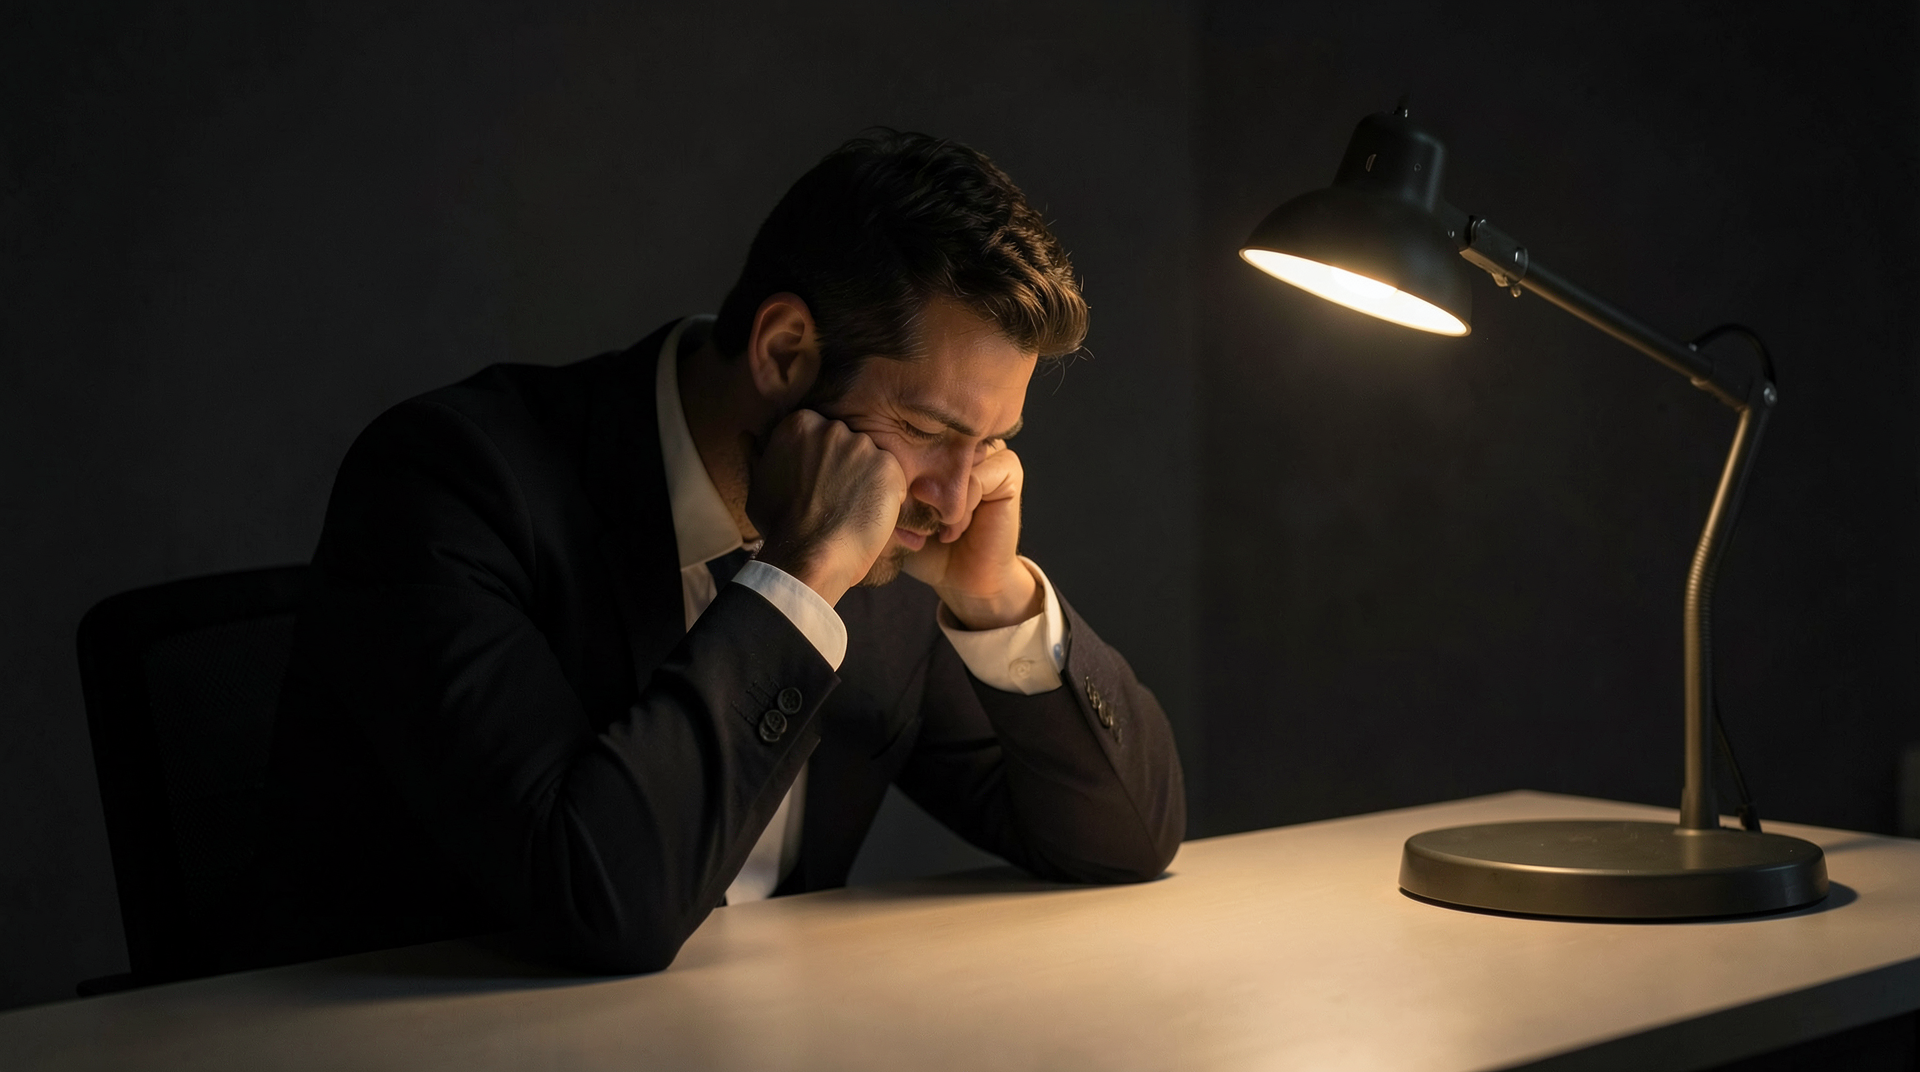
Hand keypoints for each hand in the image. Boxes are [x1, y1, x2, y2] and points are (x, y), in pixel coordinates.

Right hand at [748, 410, 906, 604]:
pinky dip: (888, 496)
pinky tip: (868, 516)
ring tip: (851, 511)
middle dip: (846, 468)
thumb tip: (747, 436)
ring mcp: (861, 445)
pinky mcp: (888, 466)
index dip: (822, 462)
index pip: (821, 433)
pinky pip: (894, 477)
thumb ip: (756, 456)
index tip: (818, 485)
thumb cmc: (780, 526)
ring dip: (867, 481)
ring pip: (872, 459)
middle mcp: (832, 428)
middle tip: (836, 501)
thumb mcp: (758, 486)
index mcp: (799, 424)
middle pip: (848, 443)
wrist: (809, 555)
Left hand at [902, 441, 1040, 629]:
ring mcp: (989, 452)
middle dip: (919, 490)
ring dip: (942, 503)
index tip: (897, 513)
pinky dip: (962, 508)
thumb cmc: (926, 547)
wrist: (961, 580)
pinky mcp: (1009, 471)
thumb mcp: (895, 514)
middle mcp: (966, 443)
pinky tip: (955, 530)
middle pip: (932, 448)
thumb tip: (878, 464)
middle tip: (919, 525)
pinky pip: (976, 479)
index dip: (899, 473)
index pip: (911, 437)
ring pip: (953, 465)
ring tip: (939, 529)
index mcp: (940, 445)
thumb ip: (884, 486)